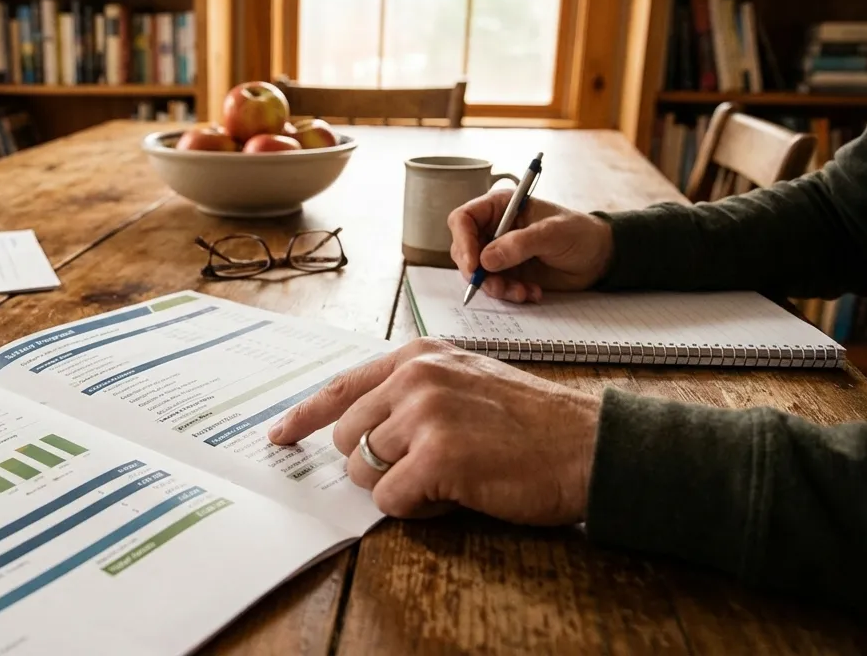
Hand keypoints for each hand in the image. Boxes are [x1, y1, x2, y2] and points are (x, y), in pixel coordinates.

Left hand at [268, 338, 599, 524]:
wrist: (587, 444)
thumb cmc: (531, 423)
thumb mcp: (465, 382)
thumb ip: (411, 395)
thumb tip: (358, 433)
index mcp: (418, 356)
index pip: (340, 387)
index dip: (303, 417)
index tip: (279, 435)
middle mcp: (414, 376)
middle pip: (346, 439)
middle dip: (375, 466)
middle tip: (427, 469)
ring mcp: (424, 413)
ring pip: (363, 472)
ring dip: (400, 487)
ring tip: (451, 476)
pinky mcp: (437, 455)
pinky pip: (390, 500)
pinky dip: (417, 509)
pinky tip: (456, 493)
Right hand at [447, 191, 614, 302]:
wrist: (599, 257)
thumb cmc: (579, 234)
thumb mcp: (552, 234)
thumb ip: (519, 244)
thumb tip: (486, 260)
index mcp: (500, 207)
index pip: (463, 219)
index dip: (463, 242)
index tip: (474, 266)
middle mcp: (493, 229)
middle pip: (464, 250)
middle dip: (478, 272)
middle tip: (497, 286)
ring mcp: (499, 252)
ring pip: (477, 273)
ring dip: (496, 287)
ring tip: (522, 292)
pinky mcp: (507, 273)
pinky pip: (494, 287)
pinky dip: (510, 294)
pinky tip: (532, 292)